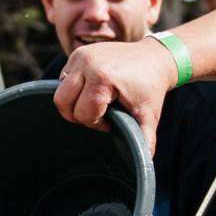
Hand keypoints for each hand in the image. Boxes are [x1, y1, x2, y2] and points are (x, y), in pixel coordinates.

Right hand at [54, 38, 177, 151]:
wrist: (155, 57)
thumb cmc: (151, 87)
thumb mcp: (148, 114)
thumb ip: (144, 139)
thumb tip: (144, 162)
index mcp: (102, 77)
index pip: (82, 112)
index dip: (96, 123)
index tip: (111, 120)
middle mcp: (87, 63)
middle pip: (63, 102)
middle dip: (78, 115)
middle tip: (98, 115)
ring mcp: (81, 55)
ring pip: (60, 90)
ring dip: (74, 102)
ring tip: (95, 103)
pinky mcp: (79, 53)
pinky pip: (64, 78)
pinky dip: (74, 89)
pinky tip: (93, 91)